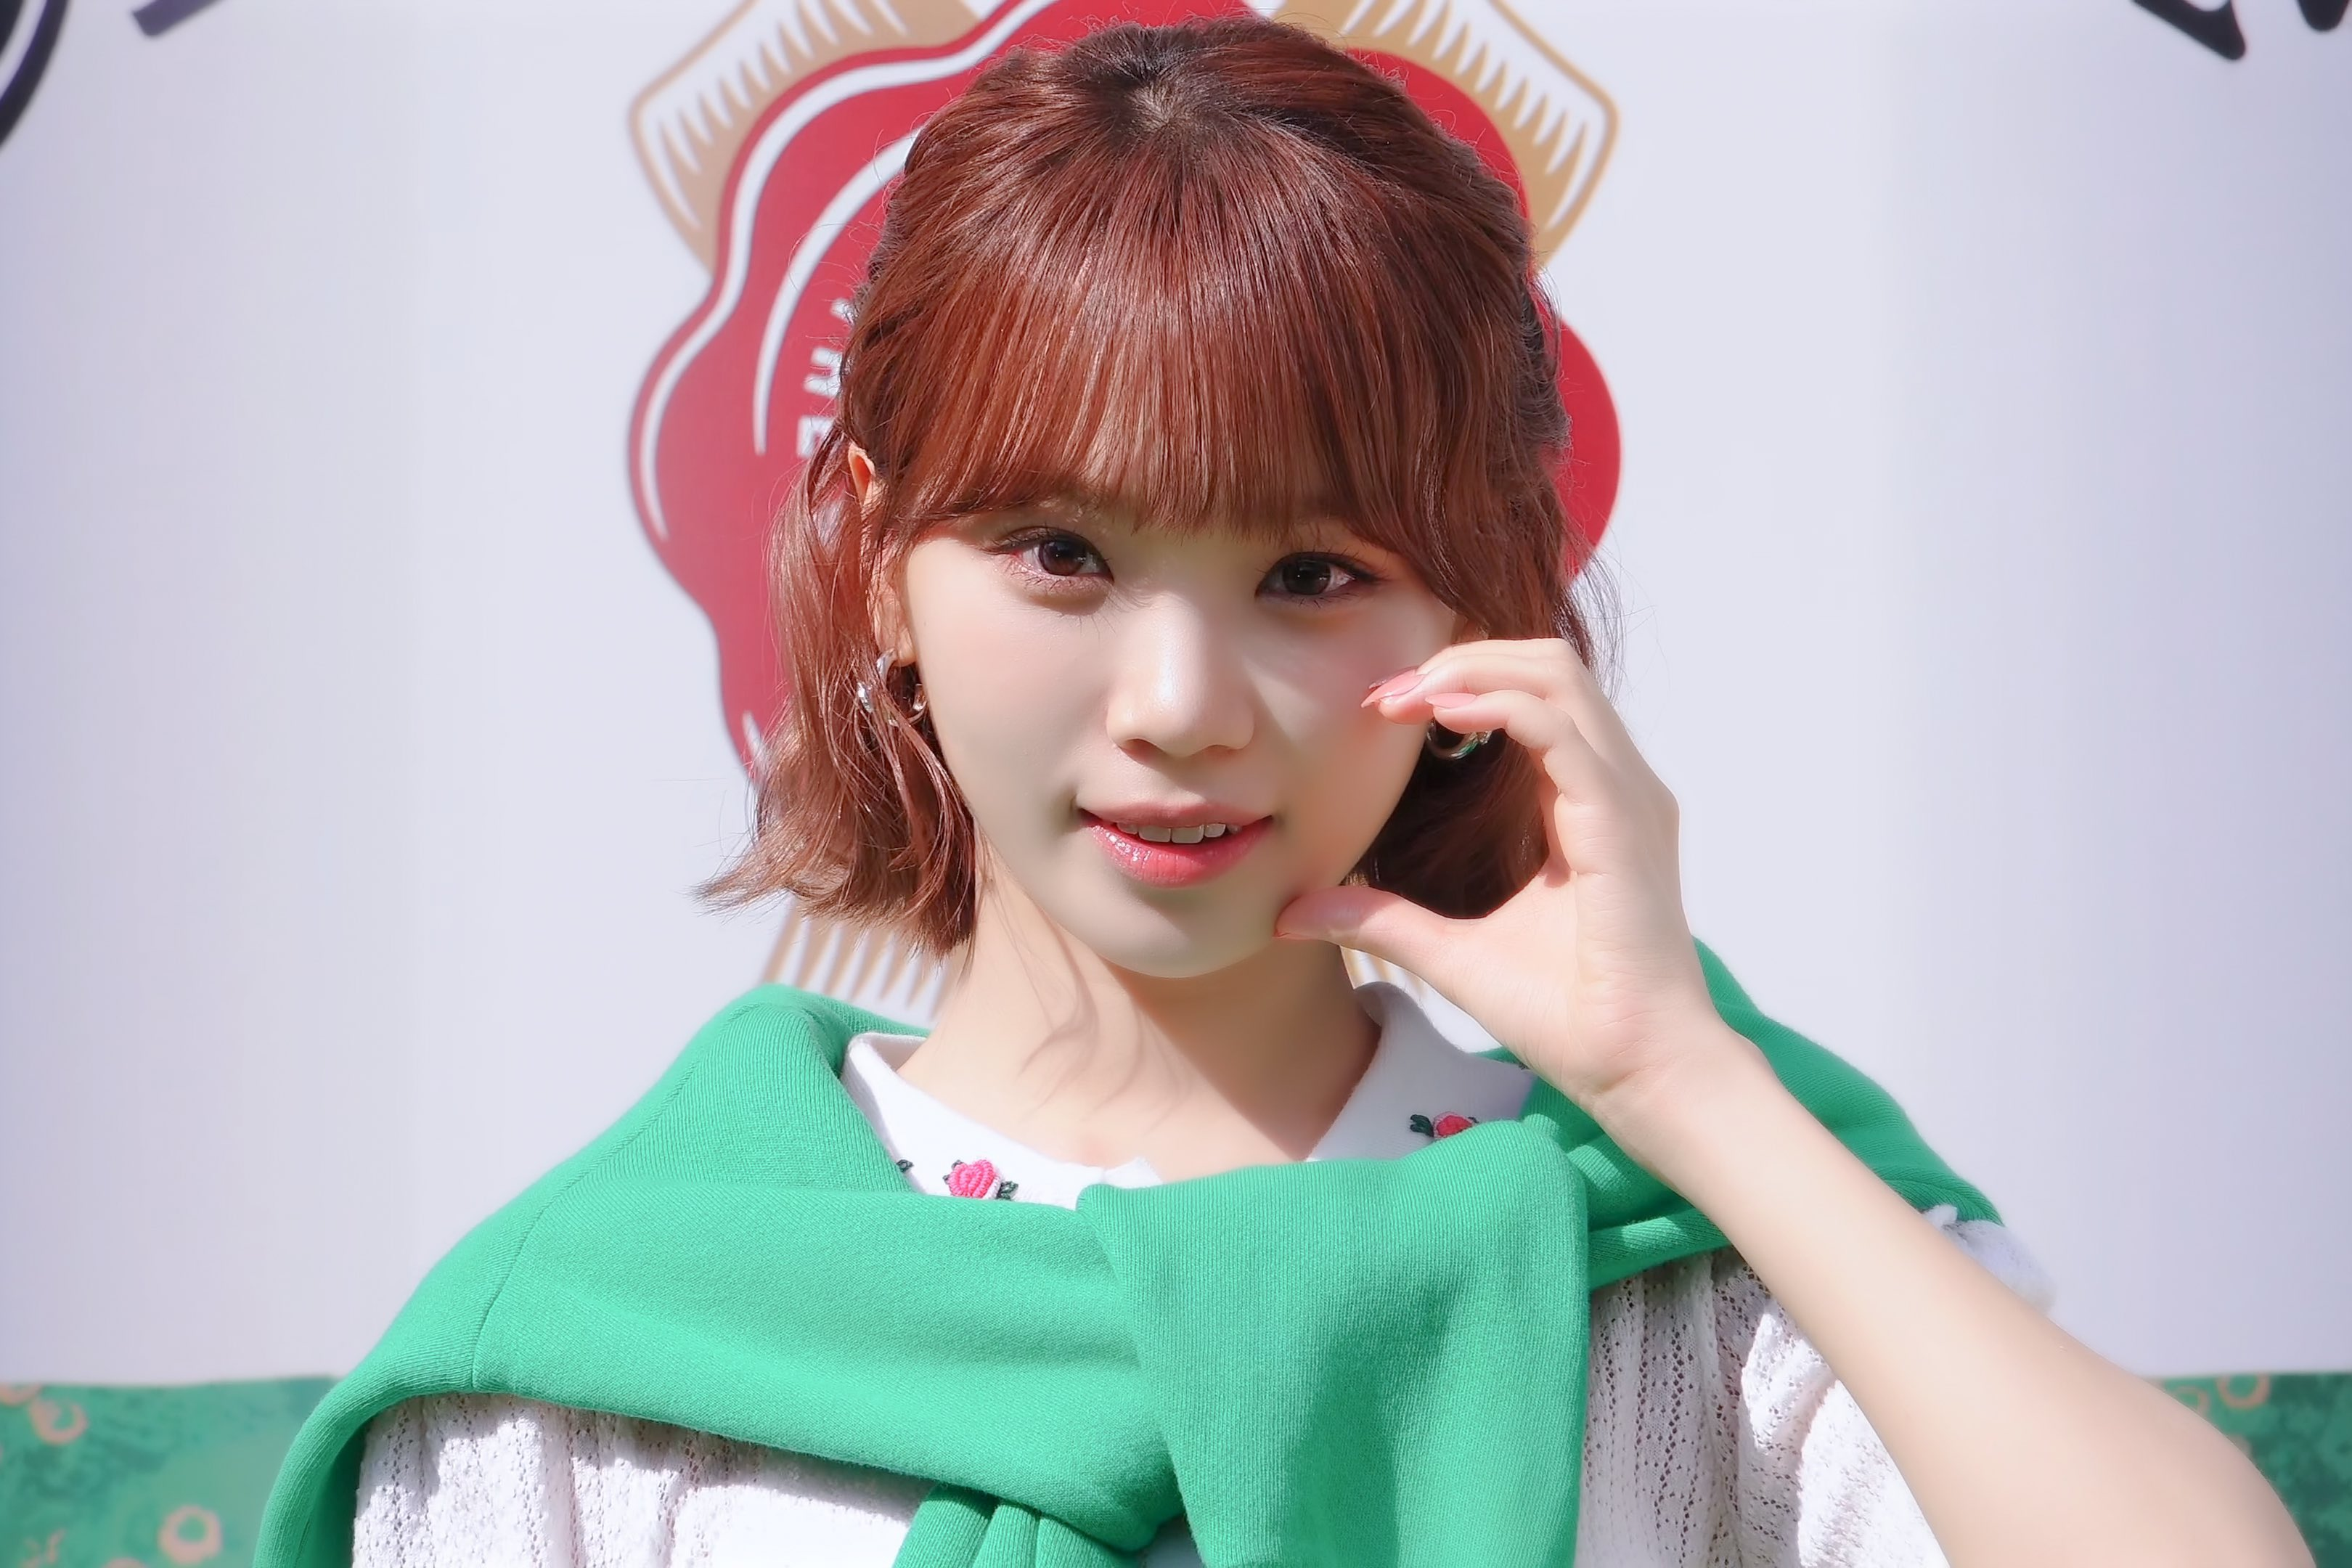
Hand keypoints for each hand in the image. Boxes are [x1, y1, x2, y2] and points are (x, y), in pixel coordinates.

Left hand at [1277, 638, 1757, 1125]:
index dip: (1457, 684)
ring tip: (1403, 698)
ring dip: (1471, 671)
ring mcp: (1626, 798)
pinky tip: (1440, 718)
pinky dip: (1497, 705)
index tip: (1381, 709)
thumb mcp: (1452, 954)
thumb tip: (1292, 913)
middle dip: (1459, 660)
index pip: (1532, 697)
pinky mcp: (1622, 822)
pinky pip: (1560, 730)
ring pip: (1557, 676)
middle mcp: (1616, 786)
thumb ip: (1382, 919)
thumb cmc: (1571, 1019)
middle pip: (1546, 665)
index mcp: (1588, 803)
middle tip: (1383, 695)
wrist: (1641, 1074)